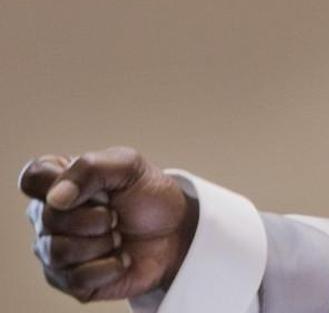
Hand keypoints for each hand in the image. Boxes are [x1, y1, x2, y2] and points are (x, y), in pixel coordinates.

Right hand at [18, 147, 197, 302]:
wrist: (177, 231)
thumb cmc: (148, 195)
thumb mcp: (129, 166)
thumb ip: (90, 169)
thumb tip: (56, 199)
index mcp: (58, 182)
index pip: (31, 178)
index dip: (60, 183)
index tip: (96, 188)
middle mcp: (48, 217)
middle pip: (48, 218)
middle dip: (96, 217)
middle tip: (117, 215)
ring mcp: (57, 250)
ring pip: (58, 251)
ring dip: (102, 242)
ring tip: (119, 236)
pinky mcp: (71, 281)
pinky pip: (77, 278)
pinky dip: (110, 266)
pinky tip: (122, 258)